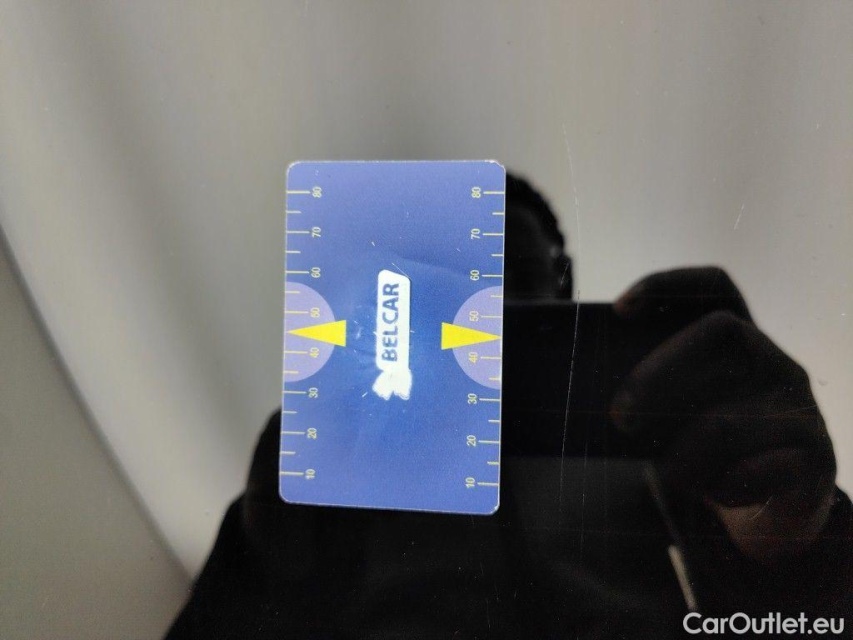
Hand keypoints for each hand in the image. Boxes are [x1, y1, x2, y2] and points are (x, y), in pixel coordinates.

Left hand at [610, 267, 836, 564]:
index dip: (667, 284)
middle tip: (620, 419)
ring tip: (670, 475)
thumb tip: (610, 400)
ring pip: (723, 420)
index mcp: (740, 343)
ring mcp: (800, 406)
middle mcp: (776, 362)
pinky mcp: (816, 454)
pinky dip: (723, 487)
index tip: (619, 308)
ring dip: (681, 457)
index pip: (714, 288)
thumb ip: (654, 395)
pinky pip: (752, 470)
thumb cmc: (708, 454)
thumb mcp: (679, 416)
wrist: (772, 512)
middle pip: (718, 332)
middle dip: (656, 374)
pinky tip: (719, 491)